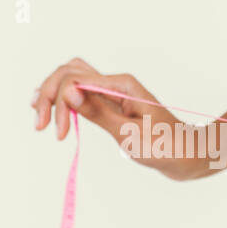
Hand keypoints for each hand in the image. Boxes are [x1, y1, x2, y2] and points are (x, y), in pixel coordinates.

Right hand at [31, 57, 205, 180]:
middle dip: (49, 94)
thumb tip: (69, 93)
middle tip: (39, 124)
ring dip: (53, 94)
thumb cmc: (165, 147)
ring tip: (39, 116)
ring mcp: (112, 92)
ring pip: (72, 79)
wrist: (186, 155)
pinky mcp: (111, 104)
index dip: (59, 103)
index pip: (75, 80)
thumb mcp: (130, 135)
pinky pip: (81, 93)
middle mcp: (115, 83)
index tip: (58, 133)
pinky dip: (64, 100)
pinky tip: (55, 113)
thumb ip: (99, 113)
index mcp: (121, 85)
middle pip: (69, 72)